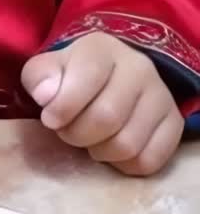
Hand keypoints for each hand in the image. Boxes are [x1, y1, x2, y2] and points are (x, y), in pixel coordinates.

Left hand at [21, 31, 182, 175]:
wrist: (110, 77)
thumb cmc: (72, 76)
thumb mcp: (48, 69)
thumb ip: (39, 78)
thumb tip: (45, 96)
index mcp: (104, 48)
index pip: (88, 77)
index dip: (63, 106)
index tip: (49, 119)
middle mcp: (139, 67)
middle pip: (106, 117)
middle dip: (77, 134)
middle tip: (67, 131)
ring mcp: (161, 95)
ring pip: (127, 144)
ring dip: (99, 151)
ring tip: (90, 139)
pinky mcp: (173, 123)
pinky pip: (148, 161)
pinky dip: (123, 165)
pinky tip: (112, 149)